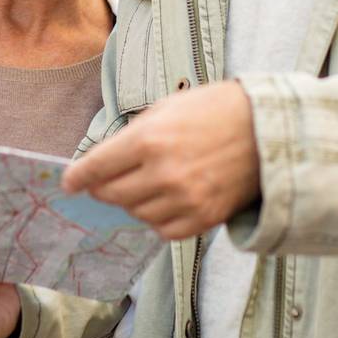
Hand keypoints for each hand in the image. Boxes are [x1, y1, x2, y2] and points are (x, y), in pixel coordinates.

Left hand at [62, 79, 259, 240]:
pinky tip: (163, 201)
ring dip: (132, 202)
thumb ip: (134, 135)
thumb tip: (106, 160)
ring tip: (143, 185)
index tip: (69, 182)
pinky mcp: (204, 218)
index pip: (97, 167)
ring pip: (136, 214)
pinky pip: (164, 230)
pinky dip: (157, 219)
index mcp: (149, 139)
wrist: (268, 129)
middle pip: (112, 195)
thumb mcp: (167, 107)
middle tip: (101, 184)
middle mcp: (163, 173)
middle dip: (101, 189)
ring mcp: (185, 199)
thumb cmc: (216, 110)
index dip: (78, 177)